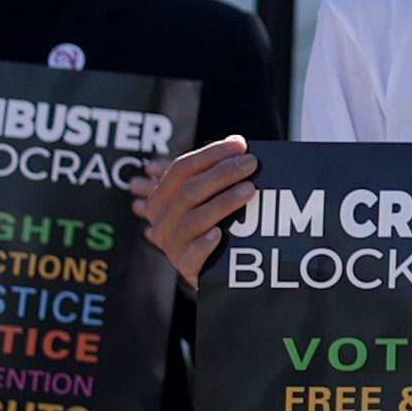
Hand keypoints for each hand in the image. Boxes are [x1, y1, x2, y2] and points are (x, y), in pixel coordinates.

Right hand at [134, 134, 257, 290]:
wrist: (213, 268)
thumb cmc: (213, 222)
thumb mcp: (207, 196)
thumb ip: (214, 171)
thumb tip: (236, 142)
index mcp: (161, 200)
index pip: (180, 170)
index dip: (209, 155)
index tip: (240, 145)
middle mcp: (162, 222)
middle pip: (187, 192)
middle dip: (220, 174)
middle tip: (250, 164)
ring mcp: (172, 246)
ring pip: (193, 219)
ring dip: (222, 202)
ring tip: (249, 190)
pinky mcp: (186, 268)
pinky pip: (192, 255)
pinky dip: (205, 243)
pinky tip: (221, 233)